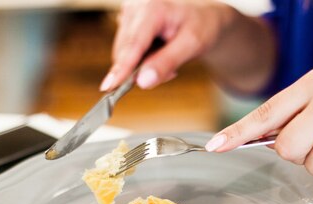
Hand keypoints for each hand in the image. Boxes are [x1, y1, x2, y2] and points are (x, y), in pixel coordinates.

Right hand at [100, 0, 273, 92]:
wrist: (203, 18)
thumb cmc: (201, 27)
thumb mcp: (191, 45)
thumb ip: (167, 63)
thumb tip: (142, 82)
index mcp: (152, 7)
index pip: (133, 44)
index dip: (122, 68)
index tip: (109, 87)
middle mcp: (135, 6)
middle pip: (126, 51)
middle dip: (143, 69)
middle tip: (171, 71)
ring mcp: (128, 12)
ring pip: (124, 54)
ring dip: (142, 65)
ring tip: (167, 58)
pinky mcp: (126, 21)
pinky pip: (125, 50)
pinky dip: (140, 59)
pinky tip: (157, 52)